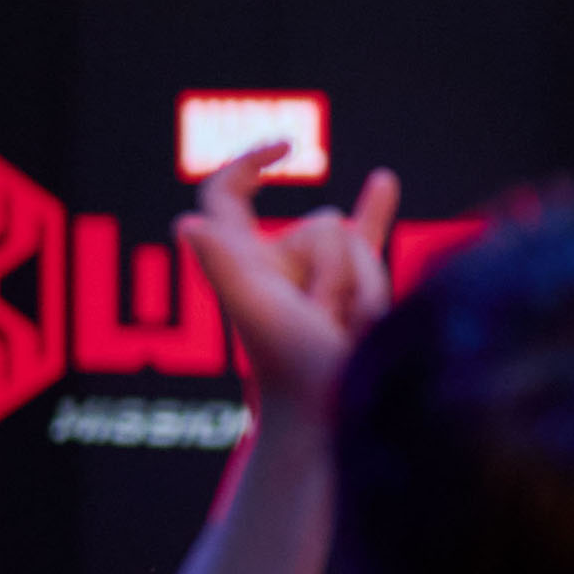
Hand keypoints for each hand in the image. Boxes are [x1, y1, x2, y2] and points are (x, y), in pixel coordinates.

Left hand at [180, 145, 401, 422]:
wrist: (336, 423)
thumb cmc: (296, 375)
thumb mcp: (261, 314)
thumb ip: (226, 266)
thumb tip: (189, 222)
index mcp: (240, 265)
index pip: (225, 195)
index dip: (248, 164)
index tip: (288, 149)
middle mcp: (275, 266)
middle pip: (320, 224)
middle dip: (336, 267)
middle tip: (323, 319)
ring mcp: (314, 278)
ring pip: (358, 244)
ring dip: (364, 287)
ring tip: (347, 332)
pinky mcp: (349, 292)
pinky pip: (368, 238)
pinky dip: (375, 210)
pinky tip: (383, 180)